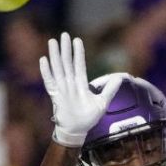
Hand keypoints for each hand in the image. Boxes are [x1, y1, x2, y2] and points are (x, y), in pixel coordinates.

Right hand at [39, 32, 122, 146]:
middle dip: (66, 49)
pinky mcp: (55, 96)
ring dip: (55, 55)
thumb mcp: (103, 102)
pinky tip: (44, 60)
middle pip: (67, 63)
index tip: (77, 40)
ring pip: (58, 69)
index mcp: (81, 84)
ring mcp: (62, 89)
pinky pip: (49, 82)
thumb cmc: (88, 117)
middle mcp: (70, 84)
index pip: (79, 65)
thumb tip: (121, 77)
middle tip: (64, 35)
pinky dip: (46, 72)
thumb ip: (110, 89)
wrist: (78, 130)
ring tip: (52, 42)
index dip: (78, 53)